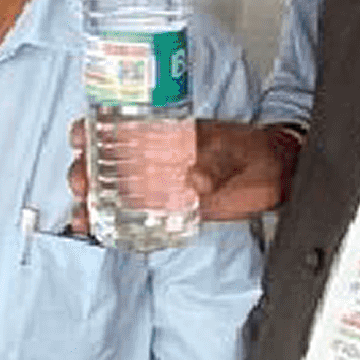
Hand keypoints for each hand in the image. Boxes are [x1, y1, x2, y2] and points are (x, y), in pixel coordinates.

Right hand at [68, 116, 298, 232]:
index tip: (81, 137)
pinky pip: (136, 218)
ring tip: (84, 217)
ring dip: (93, 204)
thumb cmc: (255, 151)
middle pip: (107, 163)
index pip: (120, 126)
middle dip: (85, 172)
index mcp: (166, 134)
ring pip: (115, 193)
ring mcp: (161, 185)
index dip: (94, 130)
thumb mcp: (235, 150)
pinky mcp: (171, 211)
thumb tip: (195, 180)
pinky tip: (101, 233)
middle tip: (82, 185)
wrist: (278, 176)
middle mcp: (156, 158)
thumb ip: (215, 164)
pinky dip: (116, 227)